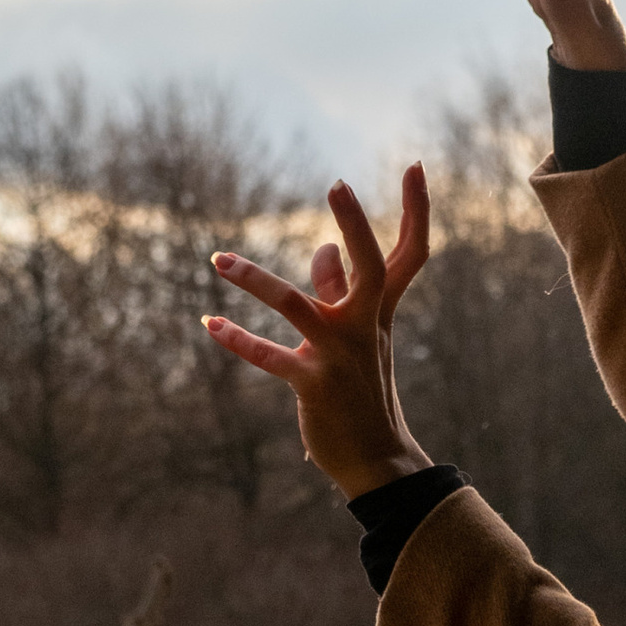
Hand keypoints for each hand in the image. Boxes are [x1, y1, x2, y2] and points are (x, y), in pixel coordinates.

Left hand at [203, 170, 433, 499]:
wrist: (377, 460)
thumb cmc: (363, 394)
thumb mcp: (355, 340)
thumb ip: (336, 291)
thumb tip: (323, 248)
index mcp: (378, 312)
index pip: (409, 254)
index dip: (416, 210)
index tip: (415, 165)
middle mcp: (365, 327)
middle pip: (371, 267)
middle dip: (356, 225)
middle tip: (337, 184)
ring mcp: (340, 357)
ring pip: (296, 305)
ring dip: (254, 280)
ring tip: (216, 260)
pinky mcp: (314, 386)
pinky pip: (270, 358)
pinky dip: (238, 341)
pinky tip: (210, 324)